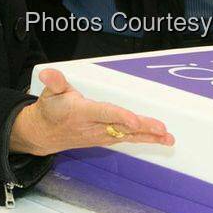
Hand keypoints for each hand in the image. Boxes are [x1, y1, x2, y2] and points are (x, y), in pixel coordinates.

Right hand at [9, 68, 173, 155]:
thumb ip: (54, 82)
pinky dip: (145, 140)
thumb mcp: (49, 93)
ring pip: (128, 136)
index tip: (134, 120)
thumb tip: (48, 73)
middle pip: (122, 127)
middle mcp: (94, 126)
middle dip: (142, 128)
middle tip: (161, 129)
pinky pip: (128, 139)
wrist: (44, 134)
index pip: (104, 113)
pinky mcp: (107, 139)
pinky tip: (160, 140)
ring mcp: (101, 135)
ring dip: (149, 137)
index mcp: (82, 113)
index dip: (120, 117)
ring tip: (167, 138)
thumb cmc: (51, 110)